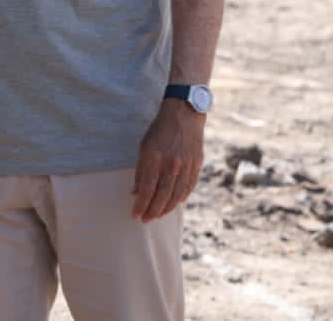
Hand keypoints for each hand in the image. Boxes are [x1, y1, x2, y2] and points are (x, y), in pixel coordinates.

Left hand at [131, 100, 205, 221]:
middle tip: (146, 220)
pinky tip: (174, 204)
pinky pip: (188, 188)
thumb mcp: (144, 146)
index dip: (141, 205)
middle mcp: (171, 164)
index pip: (147, 190)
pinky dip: (180, 198)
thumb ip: (141, 171)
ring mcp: (186, 165)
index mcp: (155, 158)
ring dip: (166, 209)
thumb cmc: (159, 130)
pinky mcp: (197, 165)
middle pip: (162, 196)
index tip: (136, 215)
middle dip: (153, 211)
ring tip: (158, 215)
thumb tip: (136, 193)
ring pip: (177, 195)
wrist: (184, 113)